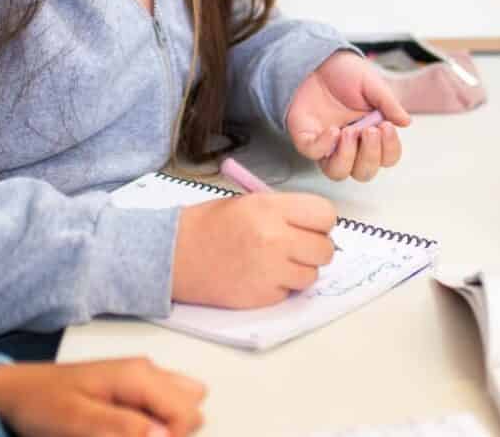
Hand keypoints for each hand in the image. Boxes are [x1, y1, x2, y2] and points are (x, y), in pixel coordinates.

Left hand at [0, 359, 204, 436]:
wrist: (18, 392)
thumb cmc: (43, 403)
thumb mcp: (78, 422)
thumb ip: (124, 427)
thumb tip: (165, 435)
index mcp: (138, 375)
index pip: (187, 413)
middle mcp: (147, 372)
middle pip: (190, 410)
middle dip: (171, 434)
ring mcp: (141, 379)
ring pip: (180, 408)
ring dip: (164, 429)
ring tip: (130, 434)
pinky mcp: (133, 390)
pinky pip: (161, 409)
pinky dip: (153, 426)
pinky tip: (128, 431)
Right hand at [171, 192, 336, 306]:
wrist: (174, 255)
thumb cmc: (209, 225)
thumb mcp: (249, 203)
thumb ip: (285, 213)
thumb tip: (316, 228)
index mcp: (271, 208)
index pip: (325, 215)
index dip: (321, 222)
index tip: (311, 226)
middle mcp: (275, 239)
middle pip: (325, 249)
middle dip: (315, 249)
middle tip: (297, 247)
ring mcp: (270, 270)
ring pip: (311, 275)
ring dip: (300, 270)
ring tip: (275, 262)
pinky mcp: (262, 297)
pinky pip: (289, 292)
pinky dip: (280, 287)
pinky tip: (259, 276)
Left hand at [286, 52, 409, 180]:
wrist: (319, 60)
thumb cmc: (347, 74)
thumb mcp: (373, 85)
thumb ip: (389, 104)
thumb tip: (406, 122)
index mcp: (372, 134)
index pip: (386, 158)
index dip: (389, 150)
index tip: (386, 127)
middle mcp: (351, 145)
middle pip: (364, 172)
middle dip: (370, 156)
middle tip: (369, 131)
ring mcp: (328, 144)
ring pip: (338, 172)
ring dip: (347, 157)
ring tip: (350, 132)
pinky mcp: (306, 138)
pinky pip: (313, 154)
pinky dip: (323, 146)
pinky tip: (333, 130)